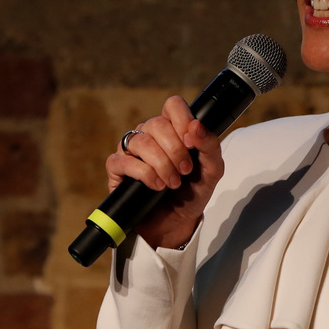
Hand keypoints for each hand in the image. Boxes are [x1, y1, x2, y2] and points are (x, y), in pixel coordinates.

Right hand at [105, 96, 224, 249]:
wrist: (177, 222)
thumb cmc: (193, 192)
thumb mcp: (212, 171)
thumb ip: (210, 146)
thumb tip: (196, 126)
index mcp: (173, 128)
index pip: (172, 105)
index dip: (182, 120)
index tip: (192, 143)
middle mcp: (150, 134)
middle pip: (157, 124)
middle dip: (175, 151)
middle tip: (185, 171)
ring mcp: (131, 150)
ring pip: (140, 142)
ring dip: (161, 164)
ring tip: (172, 183)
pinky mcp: (117, 168)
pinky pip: (123, 161)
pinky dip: (144, 174)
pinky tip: (156, 186)